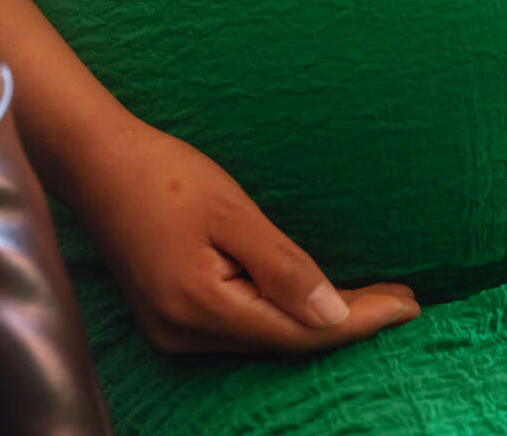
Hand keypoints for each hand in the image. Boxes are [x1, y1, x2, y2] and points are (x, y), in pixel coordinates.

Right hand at [72, 118, 419, 355]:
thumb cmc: (164, 175)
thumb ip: (283, 267)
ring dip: (322, 322)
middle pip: (286, 342)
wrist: (96, 164)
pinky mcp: (173, 318)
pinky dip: (288, 316)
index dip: (360, 321)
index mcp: (199, 307)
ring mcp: (175, 331)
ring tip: (379, 301)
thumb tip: (334, 315)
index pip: (300, 332)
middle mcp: (184, 333)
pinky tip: (319, 302)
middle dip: (350, 323)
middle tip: (407, 302)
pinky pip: (246, 327)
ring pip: (267, 338)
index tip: (410, 306)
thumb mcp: (232, 212)